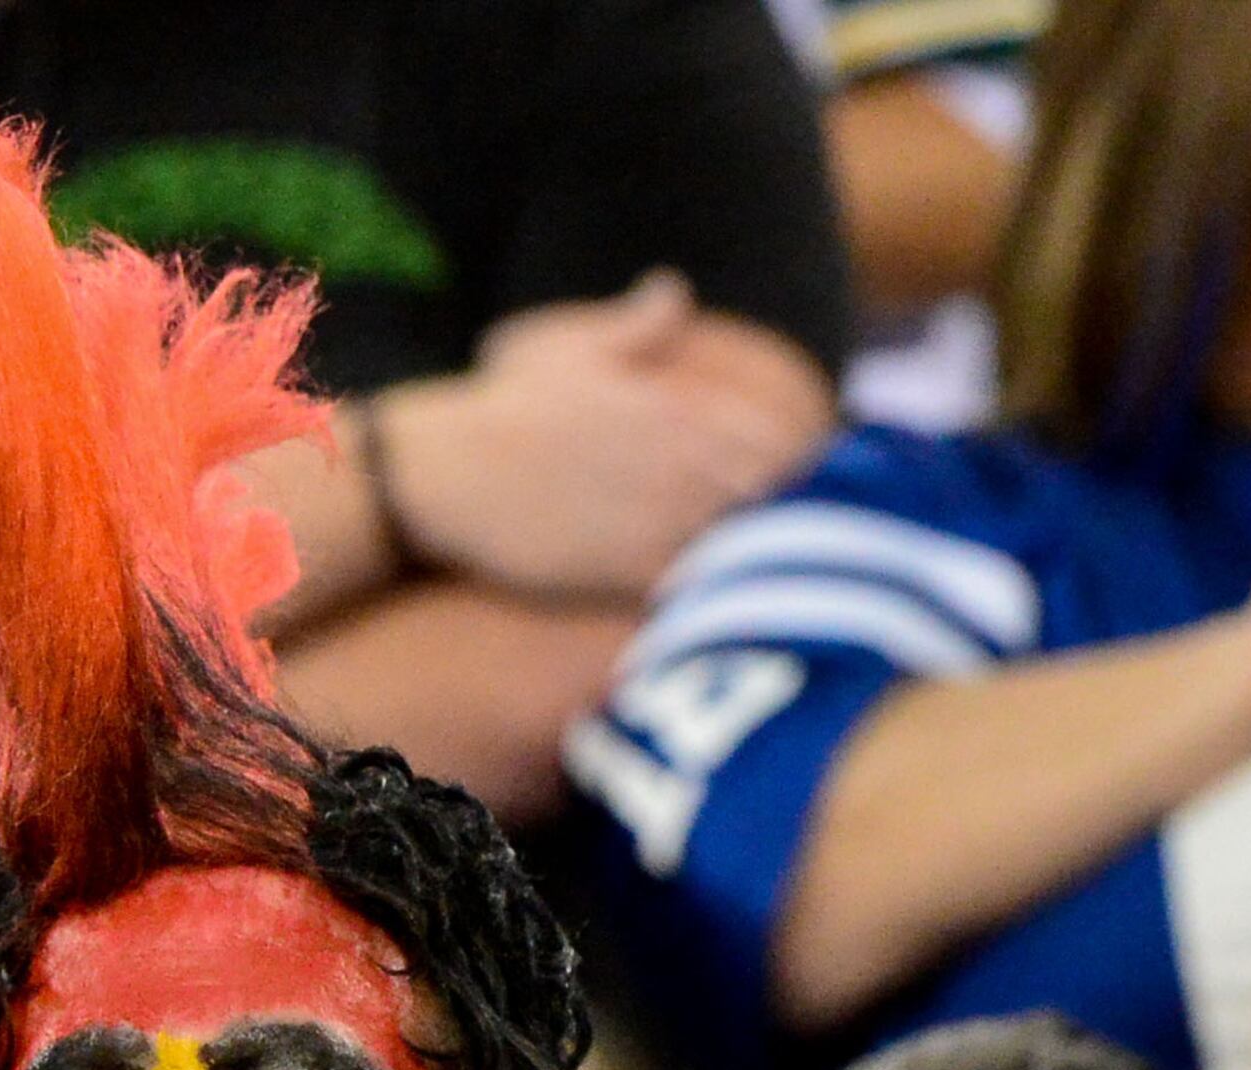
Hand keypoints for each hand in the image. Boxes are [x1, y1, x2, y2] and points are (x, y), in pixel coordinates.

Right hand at [374, 271, 829, 599]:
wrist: (438, 474)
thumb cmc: (501, 410)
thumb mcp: (569, 349)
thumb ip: (637, 324)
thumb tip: (675, 288)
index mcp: (673, 408)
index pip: (778, 439)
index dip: (807, 465)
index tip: (812, 480)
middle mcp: (674, 463)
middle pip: (774, 499)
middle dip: (796, 516)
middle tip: (805, 536)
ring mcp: (653, 519)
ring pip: (744, 546)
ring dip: (760, 558)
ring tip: (769, 571)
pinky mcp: (624, 571)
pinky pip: (697, 591)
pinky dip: (715, 597)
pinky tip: (715, 601)